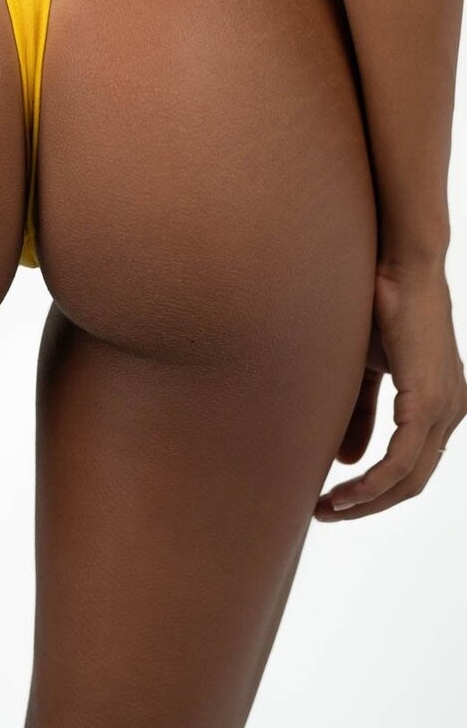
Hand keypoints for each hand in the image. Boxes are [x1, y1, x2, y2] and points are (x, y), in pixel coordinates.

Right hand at [314, 261, 466, 520]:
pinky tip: (345, 490)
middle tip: (324, 512)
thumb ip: (359, 413)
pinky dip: (374, 481)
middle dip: (367, 505)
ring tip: (326, 507)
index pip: (412, 466)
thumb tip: (348, 462)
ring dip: (366, 500)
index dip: (375, 491)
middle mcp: (452, 411)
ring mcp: (446, 408)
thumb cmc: (380, 306)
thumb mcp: (365, 368)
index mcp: (442, 404)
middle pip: (412, 481)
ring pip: (409, 478)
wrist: (399, 265)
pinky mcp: (429, 400)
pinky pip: (403, 459)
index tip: (335, 500)